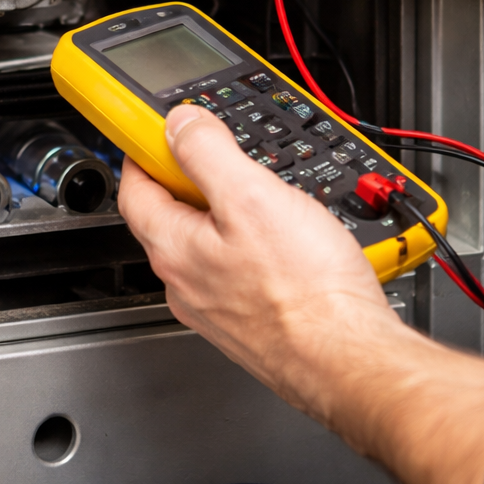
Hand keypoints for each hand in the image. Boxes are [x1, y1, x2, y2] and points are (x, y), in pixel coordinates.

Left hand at [119, 102, 483, 483]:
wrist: (348, 358)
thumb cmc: (305, 291)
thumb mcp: (252, 196)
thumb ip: (207, 153)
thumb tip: (178, 125)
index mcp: (174, 248)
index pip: (134, 189)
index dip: (144, 153)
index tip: (158, 131)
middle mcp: (185, 284)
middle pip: (168, 218)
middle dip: (189, 182)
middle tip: (219, 156)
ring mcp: (215, 308)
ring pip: (205, 247)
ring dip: (225, 216)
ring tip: (265, 199)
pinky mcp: (249, 323)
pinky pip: (235, 272)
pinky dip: (250, 248)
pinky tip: (285, 244)